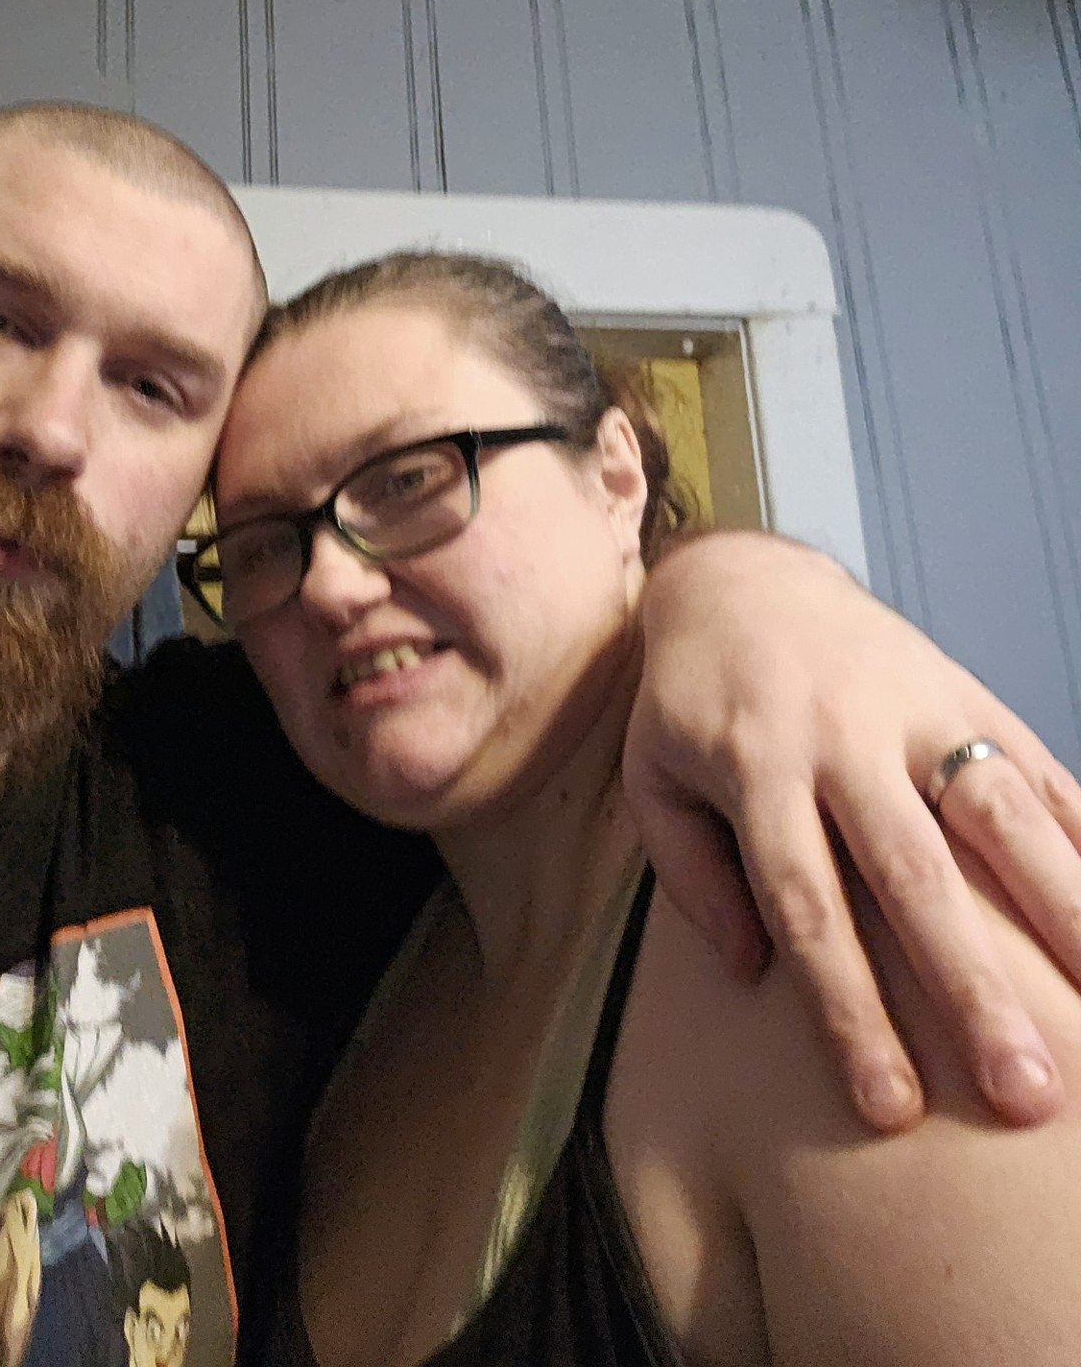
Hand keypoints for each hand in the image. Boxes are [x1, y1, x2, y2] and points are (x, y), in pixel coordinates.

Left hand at [623, 530, 1080, 1131]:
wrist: (743, 580)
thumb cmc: (689, 704)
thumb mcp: (651, 778)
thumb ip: (692, 874)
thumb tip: (757, 972)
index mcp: (756, 767)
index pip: (807, 907)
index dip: (851, 1011)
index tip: (891, 1110)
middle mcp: (842, 738)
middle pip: (915, 876)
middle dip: (972, 989)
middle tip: (1024, 1094)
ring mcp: (915, 708)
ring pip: (999, 814)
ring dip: (1063, 911)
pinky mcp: (967, 691)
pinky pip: (1038, 766)